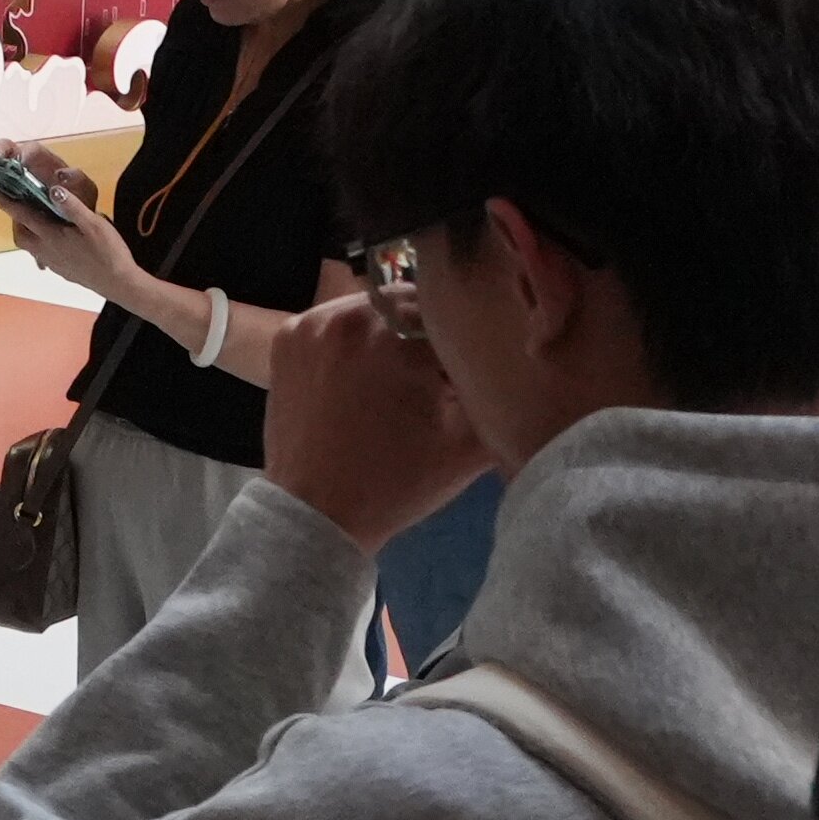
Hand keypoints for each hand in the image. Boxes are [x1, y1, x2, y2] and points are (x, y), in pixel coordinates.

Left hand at [0, 175, 141, 301]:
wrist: (118, 284)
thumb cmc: (108, 252)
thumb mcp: (94, 224)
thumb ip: (72, 207)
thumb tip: (52, 190)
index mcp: (51, 236)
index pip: (22, 216)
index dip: (7, 202)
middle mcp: (46, 250)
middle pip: (20, 235)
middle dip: (15, 220)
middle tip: (21, 205)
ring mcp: (53, 263)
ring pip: (30, 247)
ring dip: (27, 232)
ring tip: (38, 219)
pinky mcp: (61, 270)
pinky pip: (42, 255)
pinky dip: (40, 243)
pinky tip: (55, 238)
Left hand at [260, 285, 489, 558]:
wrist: (317, 513)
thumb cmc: (398, 483)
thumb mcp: (469, 447)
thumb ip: (504, 396)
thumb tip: (531, 361)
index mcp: (398, 336)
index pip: (454, 317)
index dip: (466, 347)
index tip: (463, 378)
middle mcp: (352, 314)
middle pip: (413, 306)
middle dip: (428, 336)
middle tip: (431, 382)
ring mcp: (312, 322)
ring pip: (374, 310)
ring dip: (391, 334)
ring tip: (396, 381)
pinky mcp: (287, 336)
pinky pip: (336, 322)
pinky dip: (353, 341)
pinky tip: (361, 377)